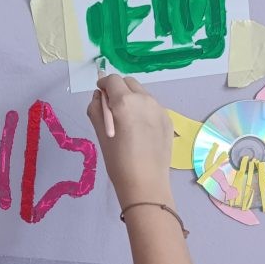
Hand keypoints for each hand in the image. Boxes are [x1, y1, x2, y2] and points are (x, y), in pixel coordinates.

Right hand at [87, 75, 172, 204]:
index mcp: (124, 102)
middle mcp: (144, 99)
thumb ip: (96, 108)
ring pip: (142, 93)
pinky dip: (143, 109)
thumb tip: (99, 96)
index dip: (103, 85)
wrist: (145, 183)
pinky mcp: (168, 119)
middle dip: (118, 89)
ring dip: (132, 99)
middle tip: (113, 108)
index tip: (100, 95)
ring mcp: (159, 108)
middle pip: (129, 82)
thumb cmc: (117, 160)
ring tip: (128, 121)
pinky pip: (152, 106)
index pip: (112, 80)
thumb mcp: (100, 133)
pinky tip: (141, 130)